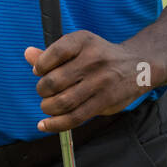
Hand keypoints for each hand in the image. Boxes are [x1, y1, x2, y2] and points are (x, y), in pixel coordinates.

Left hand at [23, 31, 158, 132]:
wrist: (138, 66)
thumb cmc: (100, 57)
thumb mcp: (79, 48)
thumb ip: (52, 53)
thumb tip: (28, 54)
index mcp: (84, 41)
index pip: (54, 52)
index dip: (40, 65)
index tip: (39, 71)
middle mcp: (93, 59)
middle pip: (54, 81)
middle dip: (42, 90)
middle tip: (45, 91)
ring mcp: (100, 81)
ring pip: (63, 102)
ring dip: (48, 107)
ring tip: (48, 106)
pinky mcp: (105, 101)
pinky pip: (75, 117)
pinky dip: (55, 124)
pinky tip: (44, 125)